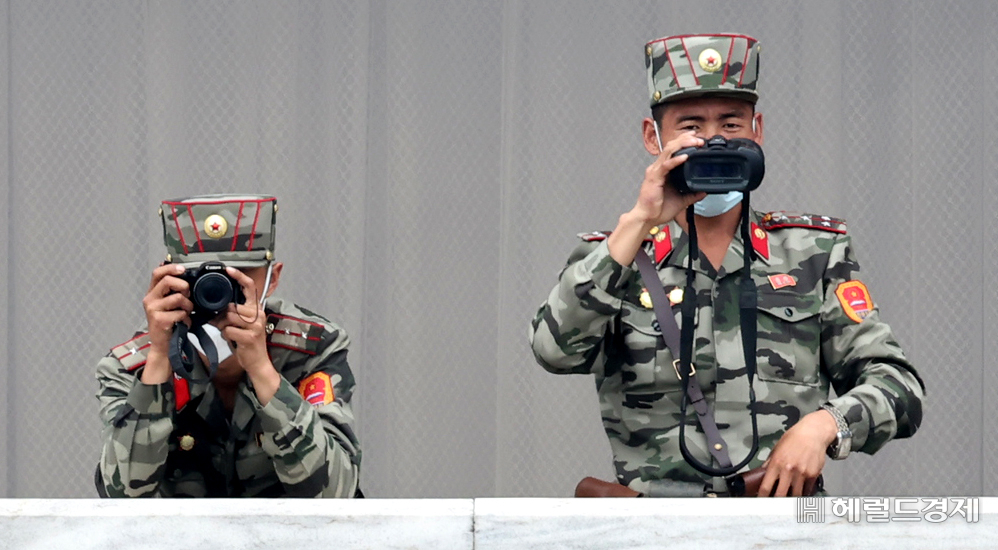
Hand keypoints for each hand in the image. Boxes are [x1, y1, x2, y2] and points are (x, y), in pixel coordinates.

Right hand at [140, 264, 191, 382]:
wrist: (163, 345)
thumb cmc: (170, 324)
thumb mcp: (170, 305)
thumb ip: (174, 292)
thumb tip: (187, 278)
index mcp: (153, 293)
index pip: (158, 273)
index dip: (171, 268)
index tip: (183, 269)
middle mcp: (150, 299)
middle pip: (168, 281)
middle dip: (184, 287)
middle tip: (187, 296)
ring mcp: (153, 310)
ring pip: (178, 298)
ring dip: (188, 306)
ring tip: (185, 313)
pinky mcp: (159, 320)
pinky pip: (180, 313)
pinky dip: (186, 318)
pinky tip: (183, 323)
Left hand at [217, 267, 280, 403]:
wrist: (258, 362)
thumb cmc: (247, 342)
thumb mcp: (242, 325)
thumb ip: (232, 314)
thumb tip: (215, 308)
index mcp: (257, 309)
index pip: (250, 288)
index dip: (239, 277)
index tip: (228, 270)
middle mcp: (259, 315)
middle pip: (233, 306)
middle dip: (223, 316)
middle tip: (221, 323)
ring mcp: (255, 326)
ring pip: (230, 317)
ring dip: (223, 326)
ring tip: (228, 332)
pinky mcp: (250, 337)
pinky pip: (229, 330)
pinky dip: (226, 335)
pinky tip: (232, 339)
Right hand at [632, 131, 707, 227]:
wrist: (648, 218)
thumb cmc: (659, 209)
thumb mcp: (681, 200)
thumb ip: (692, 194)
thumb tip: (703, 191)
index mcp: (663, 171)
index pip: (673, 150)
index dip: (684, 141)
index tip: (696, 138)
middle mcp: (658, 168)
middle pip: (671, 146)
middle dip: (685, 139)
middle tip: (698, 138)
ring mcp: (655, 172)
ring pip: (668, 152)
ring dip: (682, 145)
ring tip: (694, 142)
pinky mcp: (654, 178)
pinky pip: (666, 166)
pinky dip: (676, 160)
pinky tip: (685, 157)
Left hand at [757, 409, 837, 496]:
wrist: (813, 433)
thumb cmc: (795, 438)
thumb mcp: (777, 448)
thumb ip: (770, 461)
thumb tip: (763, 471)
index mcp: (776, 463)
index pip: (766, 486)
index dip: (762, 496)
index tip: (761, 501)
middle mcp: (788, 469)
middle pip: (781, 494)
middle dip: (777, 503)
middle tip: (775, 506)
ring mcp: (801, 473)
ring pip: (795, 495)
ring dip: (791, 500)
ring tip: (788, 502)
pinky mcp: (813, 475)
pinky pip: (807, 490)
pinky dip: (803, 494)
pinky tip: (800, 494)